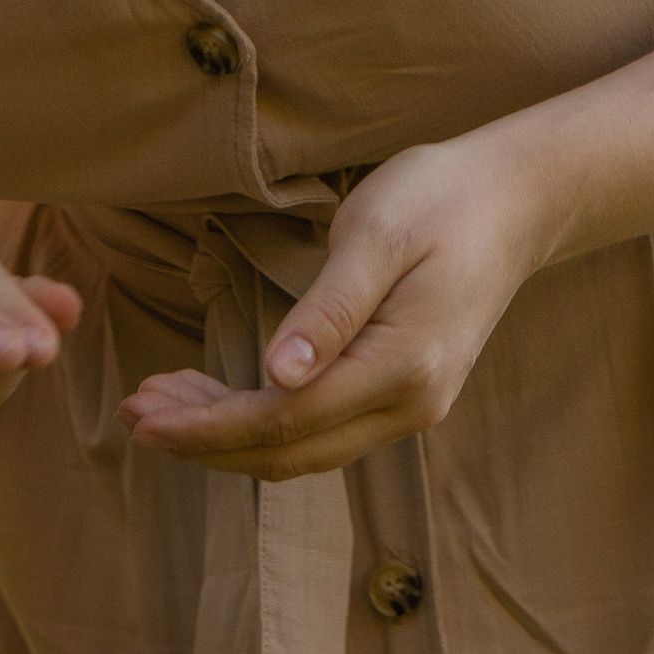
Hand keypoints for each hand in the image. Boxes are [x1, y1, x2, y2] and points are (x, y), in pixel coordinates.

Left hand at [117, 136, 550, 480]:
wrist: (516, 201)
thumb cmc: (443, 199)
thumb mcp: (378, 235)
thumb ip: (328, 310)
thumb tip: (278, 374)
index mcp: (402, 368)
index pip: (284, 422)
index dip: (208, 430)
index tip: (147, 417)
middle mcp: (406, 409)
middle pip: (283, 453)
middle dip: (203, 442)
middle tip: (136, 412)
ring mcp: (405, 413)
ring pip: (295, 453)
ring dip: (223, 439)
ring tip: (162, 406)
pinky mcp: (395, 403)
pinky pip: (313, 435)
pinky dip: (256, 426)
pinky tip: (214, 404)